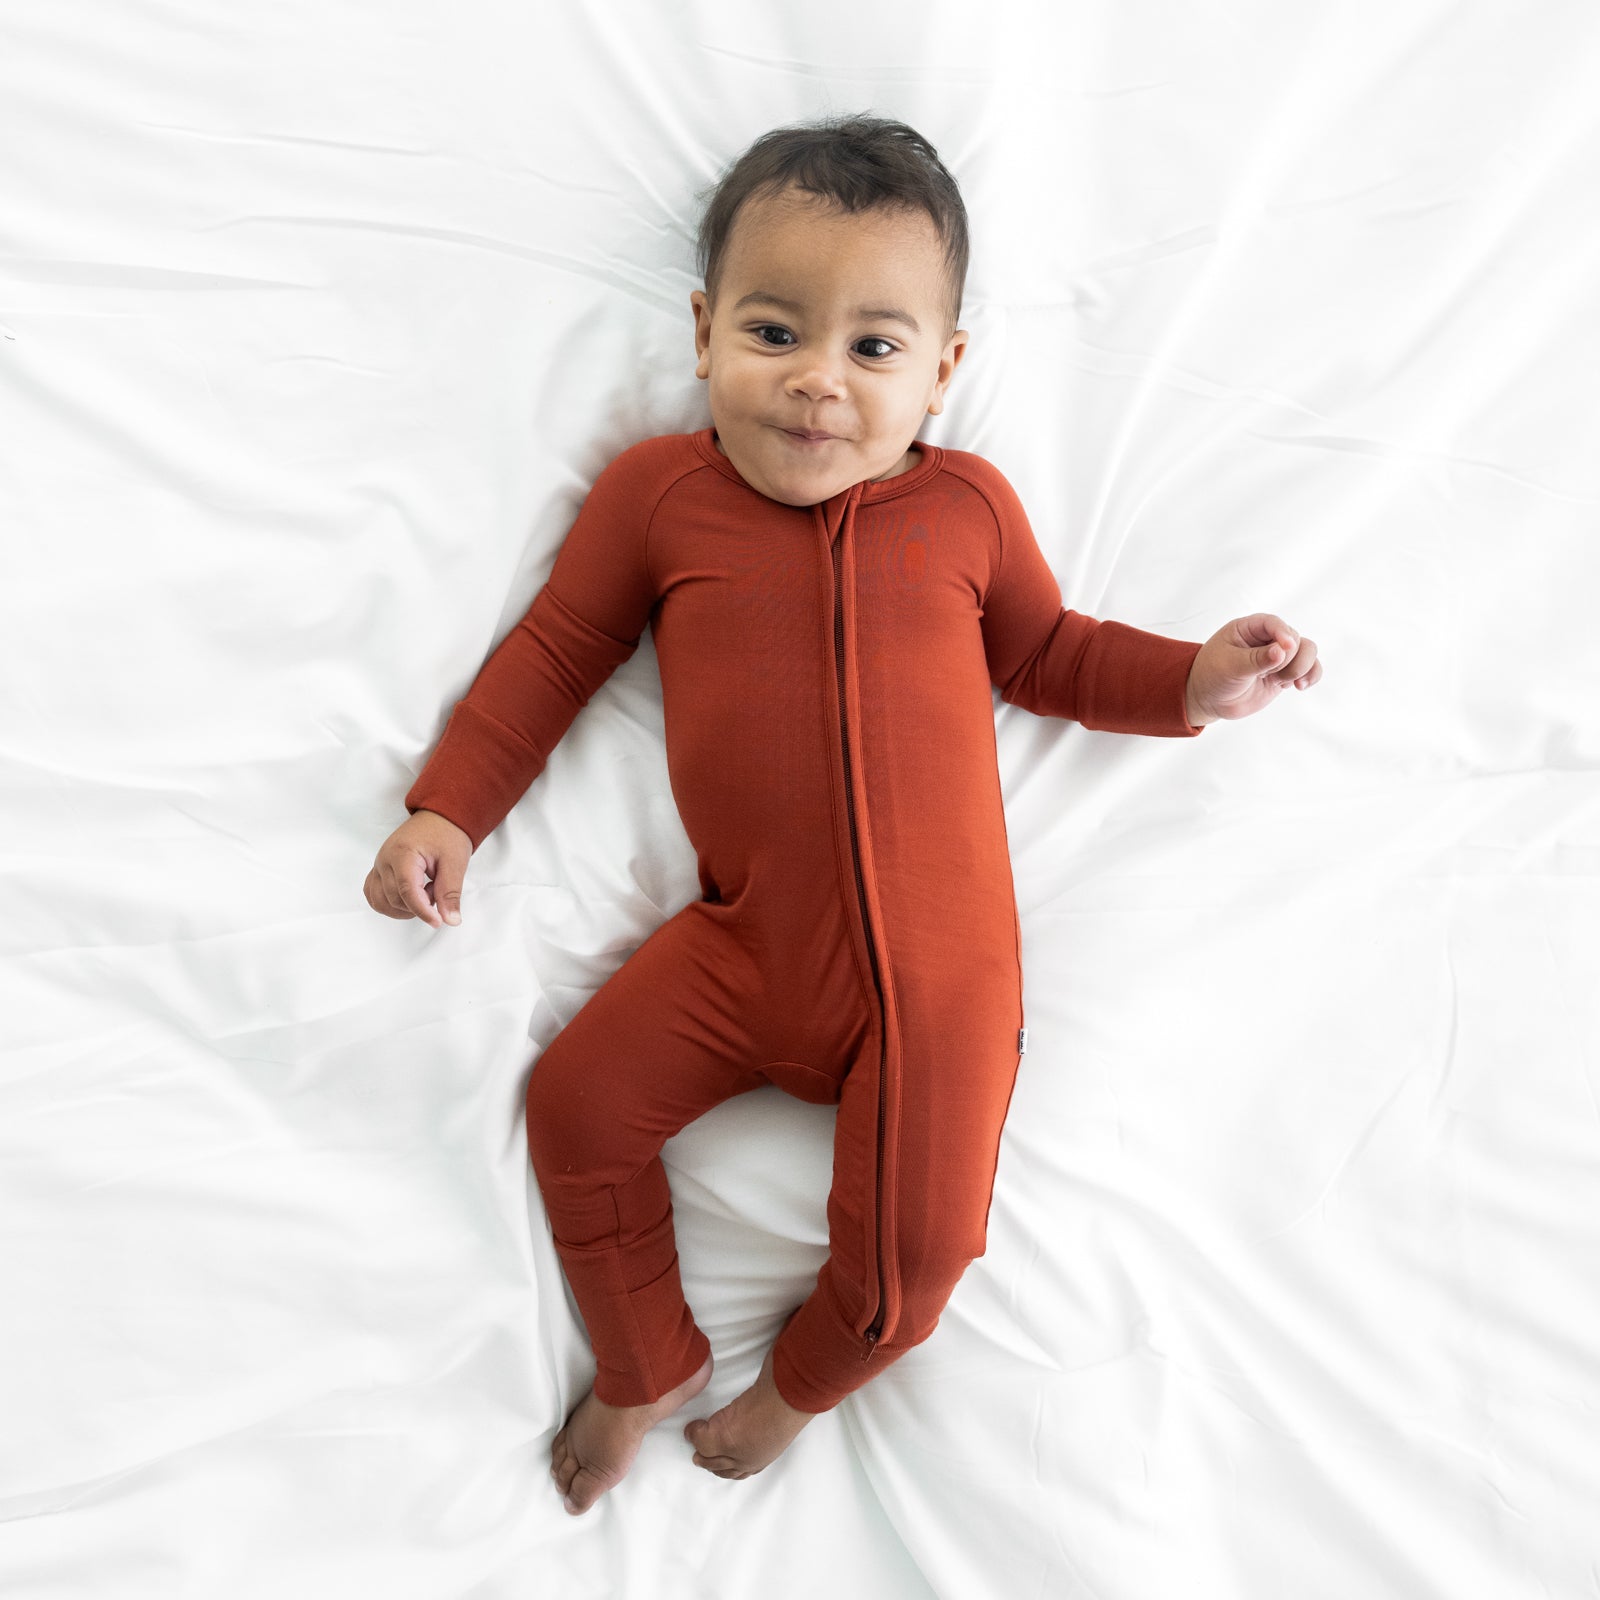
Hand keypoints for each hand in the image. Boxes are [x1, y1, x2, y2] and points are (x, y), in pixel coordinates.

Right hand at [363, 810, 471, 927]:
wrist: (439, 818)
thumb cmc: (447, 835)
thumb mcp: (455, 863)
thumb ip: (450, 893)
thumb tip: (450, 920)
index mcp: (403, 853)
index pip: (407, 891)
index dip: (422, 911)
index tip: (438, 922)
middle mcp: (384, 859)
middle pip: (395, 899)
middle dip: (419, 904)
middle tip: (437, 890)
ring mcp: (378, 865)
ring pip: (382, 902)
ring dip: (405, 907)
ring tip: (424, 890)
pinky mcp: (378, 870)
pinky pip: (374, 895)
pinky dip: (390, 904)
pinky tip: (409, 898)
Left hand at [1185, 613, 1321, 725]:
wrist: (1210, 699)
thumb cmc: (1212, 676)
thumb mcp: (1229, 667)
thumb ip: (1256, 659)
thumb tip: (1281, 651)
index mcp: (1248, 628)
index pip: (1273, 623)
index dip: (1283, 633)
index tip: (1285, 648)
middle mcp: (1267, 638)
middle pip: (1295, 639)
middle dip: (1288, 659)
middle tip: (1268, 675)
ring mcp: (1278, 656)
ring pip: (1308, 651)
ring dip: (1302, 668)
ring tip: (1283, 682)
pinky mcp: (1285, 672)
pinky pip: (1310, 668)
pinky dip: (1311, 676)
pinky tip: (1300, 686)